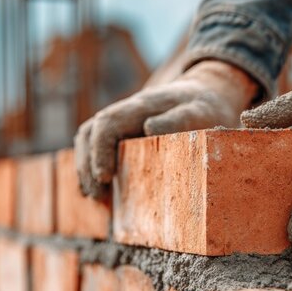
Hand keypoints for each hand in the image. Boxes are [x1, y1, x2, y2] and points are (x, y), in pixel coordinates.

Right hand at [75, 60, 257, 197]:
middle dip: (87, 164)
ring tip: (94, 197)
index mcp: (140, 106)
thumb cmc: (203, 107)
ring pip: (89, 139)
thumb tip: (148, 128)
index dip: (100, 150)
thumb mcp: (199, 112)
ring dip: (86, 167)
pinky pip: (99, 147)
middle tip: (96, 196)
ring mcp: (122, 122)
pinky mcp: (124, 133)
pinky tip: (101, 191)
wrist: (205, 93)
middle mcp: (125, 112)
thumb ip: (179, 118)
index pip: (107, 123)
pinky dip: (93, 167)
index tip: (105, 177)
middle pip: (90, 132)